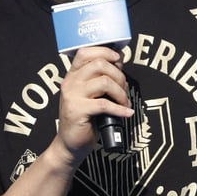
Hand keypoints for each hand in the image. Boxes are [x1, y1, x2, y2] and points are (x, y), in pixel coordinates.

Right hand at [54, 46, 132, 166]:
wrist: (71, 143)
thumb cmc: (85, 118)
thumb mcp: (92, 94)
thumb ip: (101, 78)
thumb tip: (119, 61)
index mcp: (73, 75)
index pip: (85, 52)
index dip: (105, 52)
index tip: (118, 60)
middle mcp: (70, 82)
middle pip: (99, 64)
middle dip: (119, 75)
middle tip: (124, 89)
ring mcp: (72, 96)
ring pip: (104, 82)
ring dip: (120, 92)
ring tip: (124, 103)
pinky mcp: (77, 111)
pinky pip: (104, 104)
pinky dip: (120, 109)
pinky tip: (126, 113)